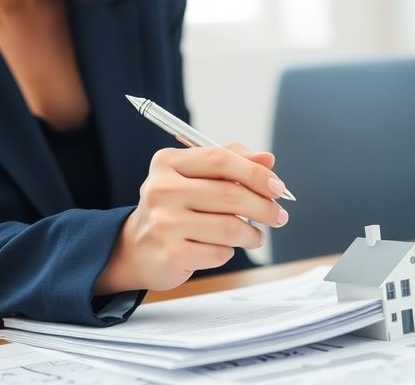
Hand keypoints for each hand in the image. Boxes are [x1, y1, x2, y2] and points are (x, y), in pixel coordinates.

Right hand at [95, 143, 286, 293]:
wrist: (136, 248)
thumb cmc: (174, 207)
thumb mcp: (195, 176)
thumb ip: (230, 162)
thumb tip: (268, 159)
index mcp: (168, 162)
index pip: (220, 159)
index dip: (255, 173)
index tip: (278, 187)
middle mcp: (161, 190)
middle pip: (229, 194)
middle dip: (263, 207)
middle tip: (278, 216)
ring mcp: (164, 223)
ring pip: (229, 227)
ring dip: (252, 233)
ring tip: (255, 236)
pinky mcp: (171, 254)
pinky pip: (219, 253)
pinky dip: (229, 251)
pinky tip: (223, 247)